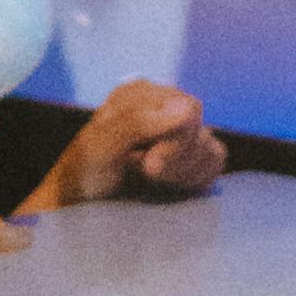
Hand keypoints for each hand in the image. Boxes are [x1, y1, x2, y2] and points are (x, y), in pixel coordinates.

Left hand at [43, 76, 223, 206]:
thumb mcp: (102, 146)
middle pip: (200, 131)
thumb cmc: (85, 171)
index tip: (149, 166)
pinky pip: (214, 161)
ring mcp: (177, 131)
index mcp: (141, 94)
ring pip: (209, 149)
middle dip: (175, 160)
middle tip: (145, 173)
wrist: (81, 201)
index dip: (175, 142)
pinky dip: (195, 177)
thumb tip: (187, 108)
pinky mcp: (188, 155)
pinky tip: (168, 183)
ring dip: (181, 172)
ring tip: (149, 178)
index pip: (188, 109)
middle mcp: (163, 106)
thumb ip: (139, 122)